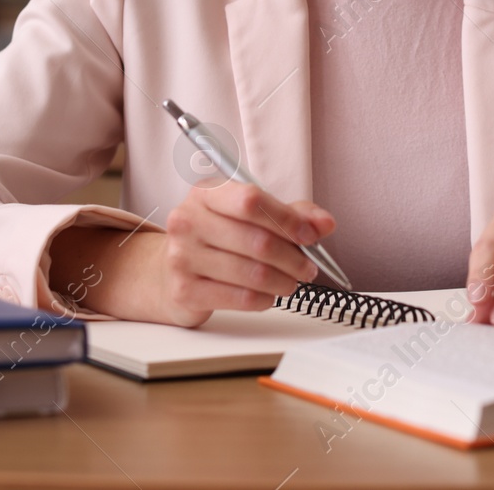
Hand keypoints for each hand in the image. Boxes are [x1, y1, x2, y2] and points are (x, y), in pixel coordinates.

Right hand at [49, 181, 334, 327]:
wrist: (169, 272)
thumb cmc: (217, 239)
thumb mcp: (250, 216)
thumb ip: (290, 215)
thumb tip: (324, 224)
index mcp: (206, 193)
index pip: (252, 200)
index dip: (288, 219)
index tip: (311, 235)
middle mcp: (188, 220)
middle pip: (257, 241)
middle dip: (293, 258)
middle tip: (308, 268)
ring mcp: (182, 255)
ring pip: (252, 273)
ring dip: (283, 282)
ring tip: (292, 283)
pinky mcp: (184, 289)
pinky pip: (239, 298)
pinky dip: (264, 299)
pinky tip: (269, 296)